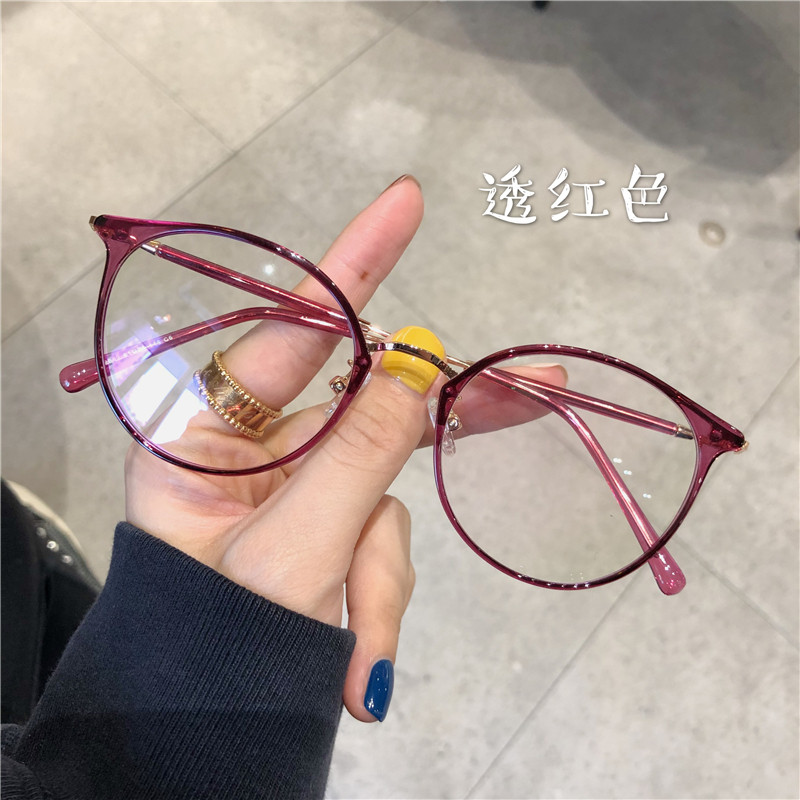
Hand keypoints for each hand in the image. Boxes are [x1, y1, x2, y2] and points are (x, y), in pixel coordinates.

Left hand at [125, 176, 424, 721]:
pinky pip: (383, 539)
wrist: (207, 742)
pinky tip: (352, 657)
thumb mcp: (291, 553)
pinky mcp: (330, 527)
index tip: (406, 201)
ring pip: (384, 491)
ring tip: (349, 646)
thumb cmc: (217, 650)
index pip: (293, 329)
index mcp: (206, 437)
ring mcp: (298, 489)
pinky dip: (377, 599)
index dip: (355, 265)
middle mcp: (252, 450)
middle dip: (434, 418)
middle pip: (365, 403)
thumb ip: (360, 454)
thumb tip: (419, 364)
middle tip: (529, 394)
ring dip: (379, 572)